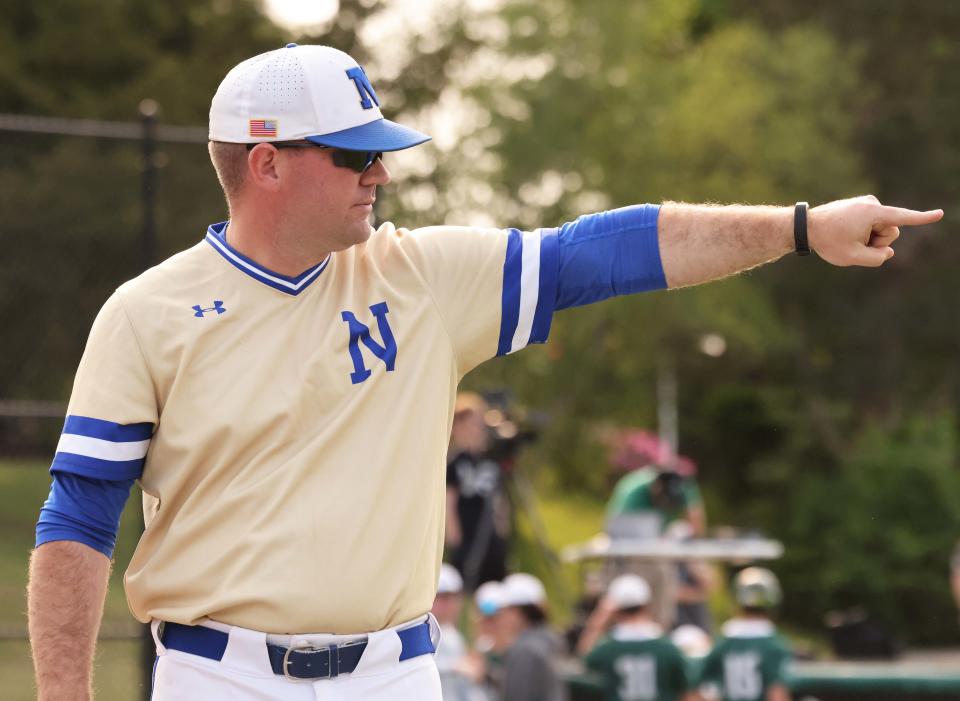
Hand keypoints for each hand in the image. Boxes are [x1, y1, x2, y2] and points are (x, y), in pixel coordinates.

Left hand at [809, 195, 942, 266]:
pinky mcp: (860, 206)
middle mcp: (871, 203)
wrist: (805, 226)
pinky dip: (862, 233)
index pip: (903, 217)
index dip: (923, 218)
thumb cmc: (827, 241)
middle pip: (890, 231)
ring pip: (880, 229)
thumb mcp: (853, 257)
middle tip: (853, 243)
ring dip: (868, 238)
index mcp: (872, 213)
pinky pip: (871, 225)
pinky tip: (846, 232)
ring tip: (847, 237)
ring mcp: (866, 203)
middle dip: (877, 242)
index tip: (940, 214)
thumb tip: (888, 251)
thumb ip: (877, 258)